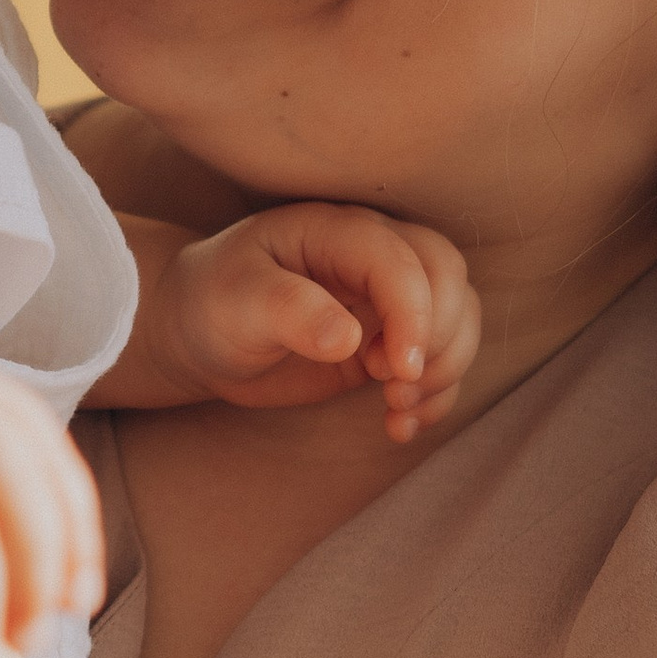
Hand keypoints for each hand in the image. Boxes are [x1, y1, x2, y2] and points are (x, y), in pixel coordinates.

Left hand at [149, 204, 478, 435]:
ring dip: (445, 369)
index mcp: (337, 232)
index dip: (415, 313)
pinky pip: (439, 359)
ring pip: (458, 317)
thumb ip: (290, 311)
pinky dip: (435, 395)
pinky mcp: (390, 340)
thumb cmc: (212, 302)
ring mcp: (386, 298)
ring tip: (398, 409)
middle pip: (448, 279)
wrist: (198, 334)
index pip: (402, 260)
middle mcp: (372, 256)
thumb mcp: (236, 300)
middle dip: (439, 339)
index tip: (398, 370)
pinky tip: (399, 425)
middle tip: (395, 387)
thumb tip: (349, 339)